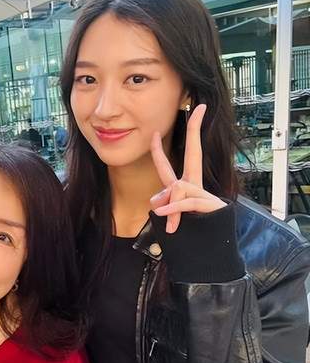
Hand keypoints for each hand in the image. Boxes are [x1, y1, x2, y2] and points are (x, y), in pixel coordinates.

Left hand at [149, 104, 225, 232]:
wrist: (208, 255)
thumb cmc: (188, 236)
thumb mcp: (170, 217)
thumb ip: (163, 204)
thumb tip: (157, 200)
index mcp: (183, 187)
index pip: (168, 165)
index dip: (159, 149)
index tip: (154, 131)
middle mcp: (194, 186)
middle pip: (193, 154)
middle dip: (195, 131)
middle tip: (198, 107)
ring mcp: (204, 194)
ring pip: (178, 187)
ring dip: (171, 207)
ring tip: (173, 228)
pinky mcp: (210, 205)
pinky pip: (184, 202)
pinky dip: (174, 209)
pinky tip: (165, 217)